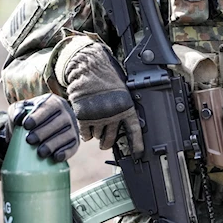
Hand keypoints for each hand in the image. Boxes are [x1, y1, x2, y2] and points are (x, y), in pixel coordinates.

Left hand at [7, 93, 79, 161]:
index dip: (38, 116)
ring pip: (66, 135)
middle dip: (43, 132)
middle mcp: (67, 114)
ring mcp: (73, 128)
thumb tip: (18, 118)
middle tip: (29, 140)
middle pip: (57, 123)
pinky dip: (66, 153)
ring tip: (40, 152)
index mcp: (54, 102)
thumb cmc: (29, 117)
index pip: (48, 108)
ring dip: (53, 144)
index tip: (26, 125)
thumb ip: (16, 110)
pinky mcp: (75, 142)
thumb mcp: (20, 109)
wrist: (39, 128)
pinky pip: (73, 147)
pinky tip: (56, 157)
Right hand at [56, 38, 143, 153]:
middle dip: (107, 143)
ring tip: (95, 128)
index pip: (135, 131)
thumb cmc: (107, 79)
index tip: (138, 154)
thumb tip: (124, 128)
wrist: (89, 68)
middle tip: (105, 144)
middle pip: (111, 139)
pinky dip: (85, 134)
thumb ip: (124, 109)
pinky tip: (87, 131)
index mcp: (127, 107)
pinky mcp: (83, 116)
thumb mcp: (123, 92)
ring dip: (96, 135)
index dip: (137, 145)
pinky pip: (85, 134)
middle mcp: (113, 114)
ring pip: (97, 136)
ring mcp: (98, 116)